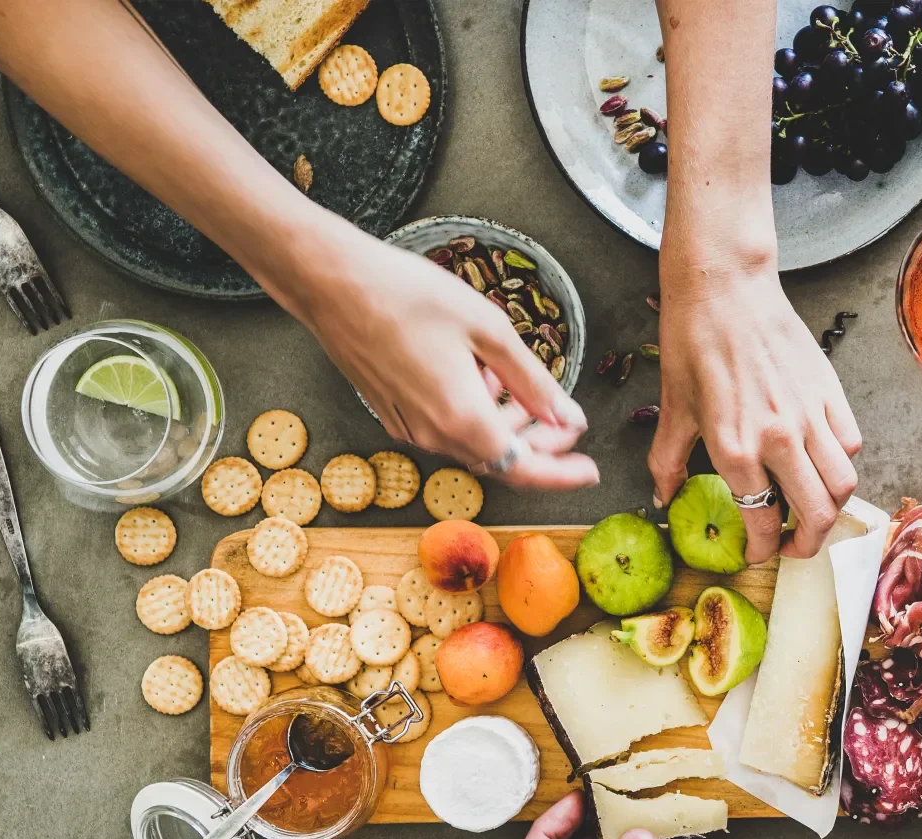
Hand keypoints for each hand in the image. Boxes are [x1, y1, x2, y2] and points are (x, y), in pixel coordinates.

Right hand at [279, 220, 599, 489]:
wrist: (331, 282)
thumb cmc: (407, 295)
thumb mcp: (488, 329)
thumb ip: (532, 380)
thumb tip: (566, 416)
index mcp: (462, 418)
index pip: (524, 468)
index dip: (562, 474)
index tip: (591, 469)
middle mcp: (433, 433)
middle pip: (500, 459)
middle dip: (540, 444)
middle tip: (567, 419)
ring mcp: (408, 426)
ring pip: (473, 443)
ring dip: (507, 426)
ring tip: (525, 391)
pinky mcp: (392, 412)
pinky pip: (445, 427)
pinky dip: (475, 414)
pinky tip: (483, 378)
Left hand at [649, 254, 860, 560]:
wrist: (724, 286)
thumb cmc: (693, 341)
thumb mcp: (673, 408)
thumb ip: (667, 461)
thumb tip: (663, 496)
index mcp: (736, 448)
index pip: (764, 521)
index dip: (763, 549)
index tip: (758, 551)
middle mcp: (779, 439)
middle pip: (818, 515)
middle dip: (806, 544)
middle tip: (792, 545)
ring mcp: (810, 415)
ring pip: (844, 485)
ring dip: (831, 507)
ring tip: (812, 508)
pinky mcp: (829, 392)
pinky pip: (850, 443)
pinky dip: (841, 462)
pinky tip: (820, 460)